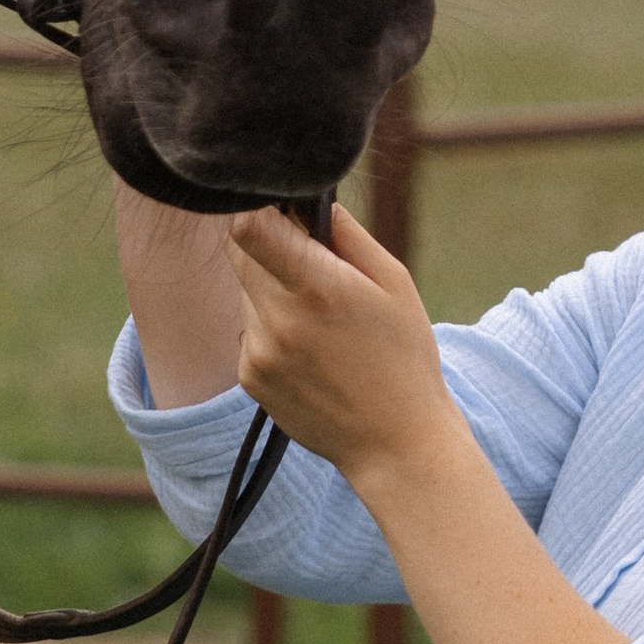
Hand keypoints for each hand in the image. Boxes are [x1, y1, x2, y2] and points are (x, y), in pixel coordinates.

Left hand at [228, 203, 458, 491]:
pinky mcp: (250, 377)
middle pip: (239, 250)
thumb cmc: (404, 356)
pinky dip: (272, 326)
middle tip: (310, 261)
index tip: (282, 210)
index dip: (260, 208)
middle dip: (267, 243)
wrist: (395, 443)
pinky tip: (310, 350)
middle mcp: (280, 318)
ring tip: (320, 318)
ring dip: (271, 287)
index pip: (249, 227)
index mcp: (319, 287)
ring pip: (246, 290)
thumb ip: (347, 234)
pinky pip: (250, 328)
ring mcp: (259, 351)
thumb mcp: (394, 284)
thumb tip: (310, 200)